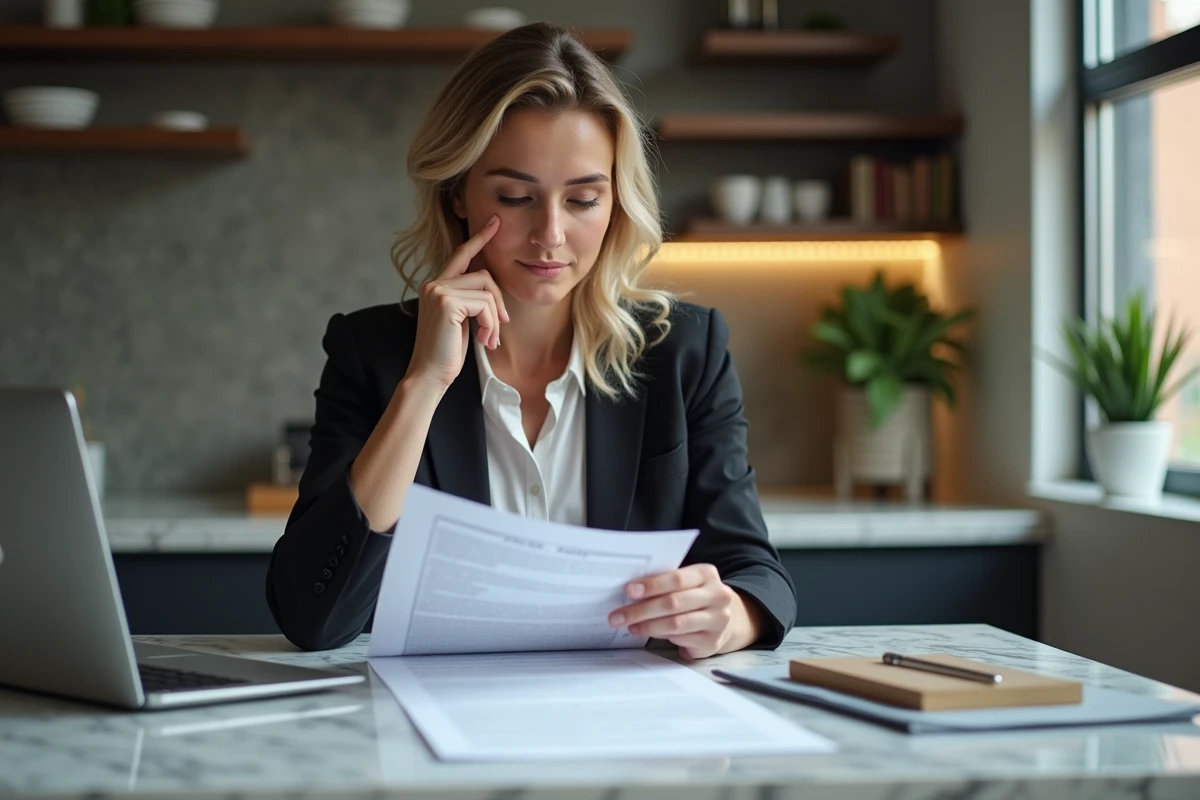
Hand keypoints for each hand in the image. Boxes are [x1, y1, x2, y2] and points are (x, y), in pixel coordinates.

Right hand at [404, 214, 509, 391]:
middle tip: (502, 327)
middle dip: (499, 302)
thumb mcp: (461, 321)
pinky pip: (485, 304)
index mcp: (436, 286)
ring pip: (487, 291)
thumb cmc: (446, 353)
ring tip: (491, 339)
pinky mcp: (446, 302)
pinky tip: (486, 341)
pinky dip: (492, 324)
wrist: (429, 376)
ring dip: (496, 318)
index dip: (480, 239)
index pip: (461, 255)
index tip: (495, 223)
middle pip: (484, 276)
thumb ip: (470, 302)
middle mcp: (434, 283)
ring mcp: (438, 291)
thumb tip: (492, 293)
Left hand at [608, 564, 763, 659]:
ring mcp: (718, 620)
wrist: (724, 619)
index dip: (651, 585)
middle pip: (673, 603)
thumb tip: (631, 591)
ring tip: (630, 626)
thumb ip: (665, 583)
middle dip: (641, 610)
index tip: (629, 590)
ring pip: (675, 624)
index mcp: (707, 574)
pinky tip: (648, 634)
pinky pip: (680, 639)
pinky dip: (661, 637)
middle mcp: (717, 596)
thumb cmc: (695, 596)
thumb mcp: (686, 583)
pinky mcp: (712, 641)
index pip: (676, 579)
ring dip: (648, 626)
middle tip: (618, 615)